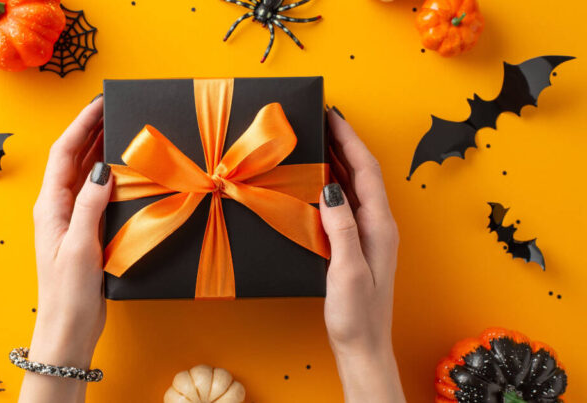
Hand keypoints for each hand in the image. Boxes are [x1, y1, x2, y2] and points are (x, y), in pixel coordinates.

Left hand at [19, 96, 110, 402]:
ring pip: (86, 176)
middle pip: (74, 160)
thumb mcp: (79, 245)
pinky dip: (109, 178)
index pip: (64, 154)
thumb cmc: (67, 292)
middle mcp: (58, 209)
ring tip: (120, 130)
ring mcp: (72, 221)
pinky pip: (97, 196)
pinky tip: (125, 173)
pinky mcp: (86, 234)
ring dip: (100, 152)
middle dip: (91, 132)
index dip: (80, 126)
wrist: (68, 329)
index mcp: (51, 206)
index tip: (98, 103)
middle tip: (114, 110)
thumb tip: (102, 169)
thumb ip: (90, 206)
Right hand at [319, 109, 404, 401]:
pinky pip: (347, 203)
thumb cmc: (357, 314)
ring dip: (339, 160)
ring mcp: (370, 234)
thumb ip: (342, 228)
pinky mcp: (358, 244)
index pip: (365, 171)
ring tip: (319, 140)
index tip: (333, 115)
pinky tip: (319, 182)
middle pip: (363, 172)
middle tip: (323, 119)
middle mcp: (378, 225)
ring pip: (355, 186)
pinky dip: (334, 184)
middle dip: (345, 142)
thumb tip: (331, 189)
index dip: (350, 140)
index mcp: (379, 226)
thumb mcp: (348, 270)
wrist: (364, 347)